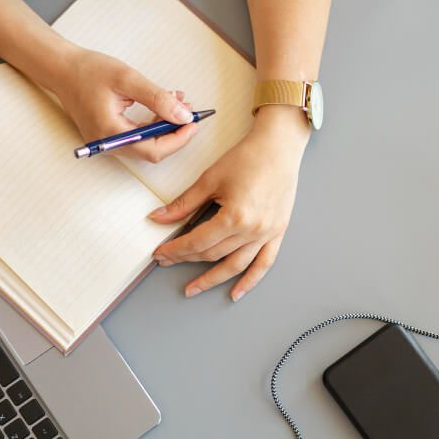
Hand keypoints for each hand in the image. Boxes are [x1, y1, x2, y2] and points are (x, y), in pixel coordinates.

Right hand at [50, 46, 198, 162]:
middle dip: (175, 132)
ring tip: (179, 102)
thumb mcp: (128, 79)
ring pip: (146, 144)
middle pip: (152, 150)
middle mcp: (108, 144)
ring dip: (166, 126)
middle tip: (190, 111)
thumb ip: (157, 98)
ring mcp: (108, 142)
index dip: (178, 139)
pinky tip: (163, 105)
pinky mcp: (109, 135)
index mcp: (111, 132)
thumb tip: (183, 116)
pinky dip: (153, 124)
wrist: (62, 69)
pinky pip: (137, 137)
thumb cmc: (89, 70)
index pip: (153, 149)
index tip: (194, 123)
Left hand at [148, 107, 309, 300]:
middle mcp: (252, 230)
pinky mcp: (277, 233)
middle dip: (186, 260)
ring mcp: (267, 234)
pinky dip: (250, 281)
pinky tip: (236, 292)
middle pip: (213, 254)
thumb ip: (184, 203)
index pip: (197, 242)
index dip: (176, 250)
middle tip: (168, 262)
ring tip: (194, 288)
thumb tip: (159, 218)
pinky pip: (263, 264)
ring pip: (235, 265)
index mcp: (235, 216)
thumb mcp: (210, 179)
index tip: (161, 253)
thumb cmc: (248, 157)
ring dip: (212, 279)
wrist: (279, 146)